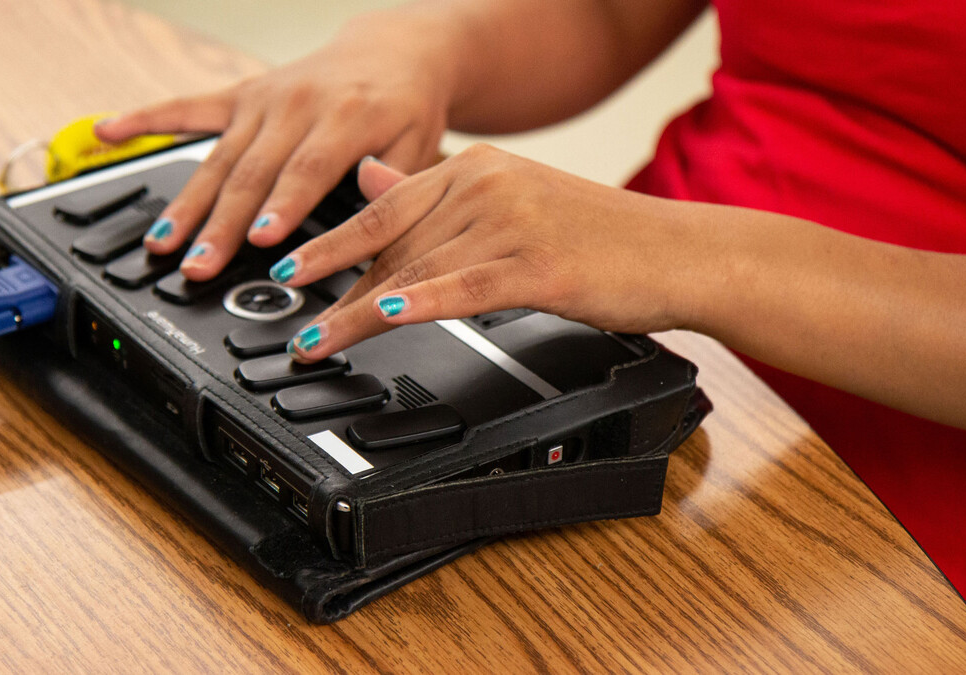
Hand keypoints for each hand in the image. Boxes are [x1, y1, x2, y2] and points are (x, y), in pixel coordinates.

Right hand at [94, 14, 457, 279]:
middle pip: (251, 172)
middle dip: (221, 224)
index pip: (308, 169)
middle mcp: (297, 104)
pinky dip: (146, 119)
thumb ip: (393, 182)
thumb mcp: (420, 148)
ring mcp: (263, 99)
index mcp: (347, 118)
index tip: (259, 241)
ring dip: (186, 203)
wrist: (394, 52)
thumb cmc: (406, 109)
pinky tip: (108, 132)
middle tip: (198, 266)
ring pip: (217, 156)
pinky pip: (188, 107)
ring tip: (160, 242)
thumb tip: (371, 211)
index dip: (282, 207)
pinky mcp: (240, 95)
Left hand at [273, 144, 695, 361]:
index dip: (330, 242)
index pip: (385, 207)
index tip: (288, 270)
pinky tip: (384, 318)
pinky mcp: (540, 265)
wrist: (678, 253)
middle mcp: (488, 185)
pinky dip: (419, 303)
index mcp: (477, 168)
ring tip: (318, 343)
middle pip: (391, 241)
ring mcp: (513, 222)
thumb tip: (370, 176)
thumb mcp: (511, 200)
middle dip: (330, 283)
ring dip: (358, 312)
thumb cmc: (601, 238)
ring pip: (417, 270)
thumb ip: (434, 193)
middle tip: (289, 320)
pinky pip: (465, 286)